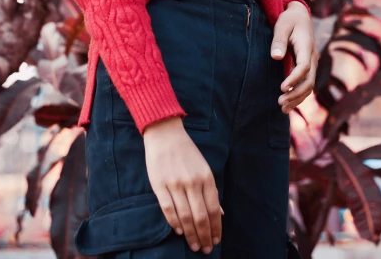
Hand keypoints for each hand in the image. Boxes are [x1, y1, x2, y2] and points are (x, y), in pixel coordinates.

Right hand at [143, 116, 222, 253]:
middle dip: (205, 236)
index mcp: (206, 177)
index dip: (216, 228)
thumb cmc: (186, 151)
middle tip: (205, 250)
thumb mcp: (204, 167)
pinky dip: (174, 223)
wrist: (165, 133)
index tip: (216, 241)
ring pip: (185, 216)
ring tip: (194, 245)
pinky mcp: (160, 185)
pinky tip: (179, 231)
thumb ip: (211, 190)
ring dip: (191, 234)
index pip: (214, 209)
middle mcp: (192, 182)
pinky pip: (168, 209)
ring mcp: (175, 184)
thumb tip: (221, 213)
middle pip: (200, 216)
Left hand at [271, 2, 316, 112]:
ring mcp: (311, 63)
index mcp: (306, 47)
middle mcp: (312, 57)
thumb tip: (276, 57)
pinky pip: (306, 83)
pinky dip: (299, 95)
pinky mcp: (307, 67)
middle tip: (280, 102)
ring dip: (297, 98)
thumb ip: (279, 41)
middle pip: (309, 80)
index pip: (304, 67)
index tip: (282, 88)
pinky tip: (288, 104)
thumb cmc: (289, 20)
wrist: (300, 16)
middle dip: (296, 94)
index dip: (294, 79)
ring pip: (309, 85)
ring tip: (283, 108)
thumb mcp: (282, 25)